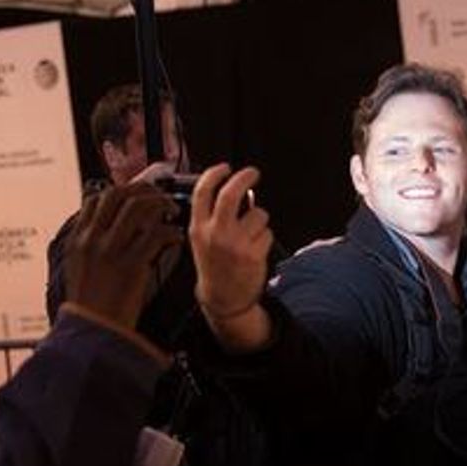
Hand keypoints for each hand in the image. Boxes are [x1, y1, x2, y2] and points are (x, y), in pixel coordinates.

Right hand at [63, 182, 182, 328]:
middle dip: (143, 191)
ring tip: (171, 214)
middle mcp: (92, 239)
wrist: (93, 331)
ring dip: (160, 205)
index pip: (97, 198)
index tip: (137, 195)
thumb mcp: (78, 268)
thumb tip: (107, 227)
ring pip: (138, 207)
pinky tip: (175, 238)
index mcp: (78, 239)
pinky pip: (156, 234)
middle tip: (159, 198)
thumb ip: (89, 244)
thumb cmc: (90, 305)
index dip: (121, 191)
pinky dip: (170, 232)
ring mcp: (111, 250)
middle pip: (118, 194)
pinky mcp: (131, 264)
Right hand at [190, 164, 273, 332]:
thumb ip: (213, 216)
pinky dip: (265, 238)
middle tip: (253, 173)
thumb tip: (238, 191)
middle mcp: (215, 234)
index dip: (215, 174)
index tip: (226, 168)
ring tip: (251, 234)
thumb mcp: (202, 240)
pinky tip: (256, 249)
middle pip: (231, 194)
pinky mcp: (253, 254)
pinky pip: (267, 233)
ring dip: (260, 220)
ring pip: (258, 214)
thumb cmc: (214, 266)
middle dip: (245, 177)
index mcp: (198, 228)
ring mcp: (235, 244)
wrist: (224, 298)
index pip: (203, 192)